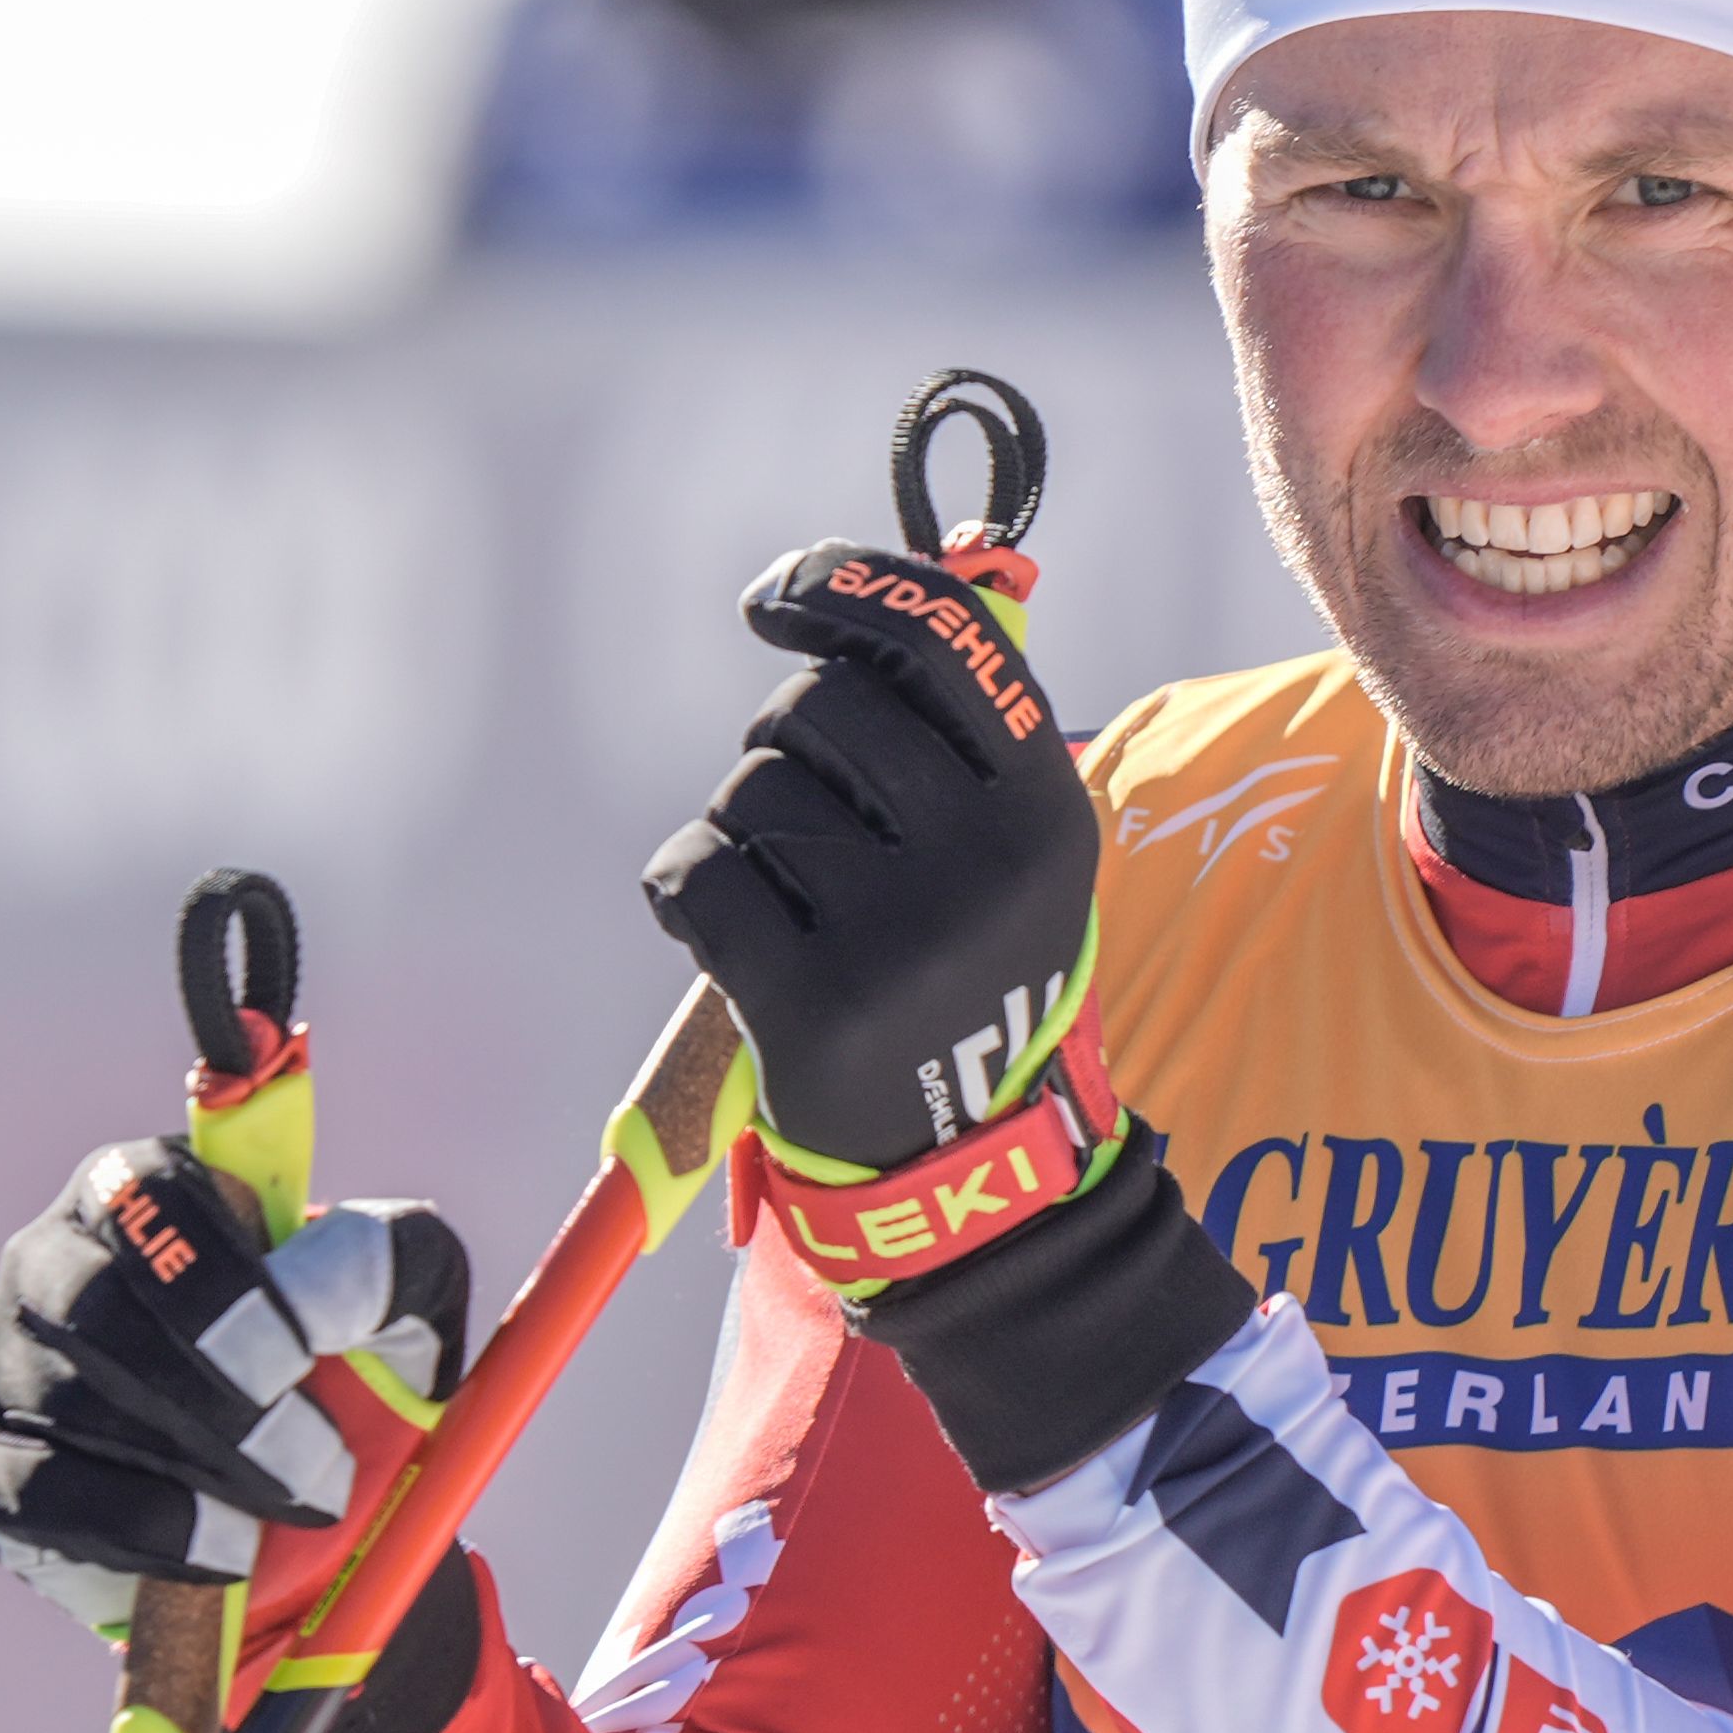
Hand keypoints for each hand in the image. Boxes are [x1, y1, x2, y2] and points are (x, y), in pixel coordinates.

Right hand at [0, 1139, 470, 1640]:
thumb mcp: (405, 1302)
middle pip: (93, 1300)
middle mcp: (49, 1262)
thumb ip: (391, 1263)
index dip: (227, 1280)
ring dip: (201, 1466)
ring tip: (297, 1503)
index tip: (312, 1354)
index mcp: (140, 1190)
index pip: (149, 1195)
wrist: (297, 1502)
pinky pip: (42, 1496)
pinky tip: (229, 1551)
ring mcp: (4, 1367)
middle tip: (318, 1461)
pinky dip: (149, 1530)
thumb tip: (321, 1294)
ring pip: (68, 1402)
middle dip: (220, 1392)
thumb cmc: (346, 1367)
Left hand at [644, 541, 1097, 1173]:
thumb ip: (953, 721)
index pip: (942, 644)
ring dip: (743, 829)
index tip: (778, 592)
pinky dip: (686, 890)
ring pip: (749, 791)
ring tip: (792, 901)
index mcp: (1046, 809)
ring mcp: (901, 939)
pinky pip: (693, 872)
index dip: (848, 589)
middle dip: (784, 743)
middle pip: (816, 707)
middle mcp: (986, 866)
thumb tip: (874, 573)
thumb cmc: (953, 960)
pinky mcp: (811, 1006)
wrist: (951, 1159)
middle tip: (808, 818)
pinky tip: (724, 933)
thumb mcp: (1004, 846)